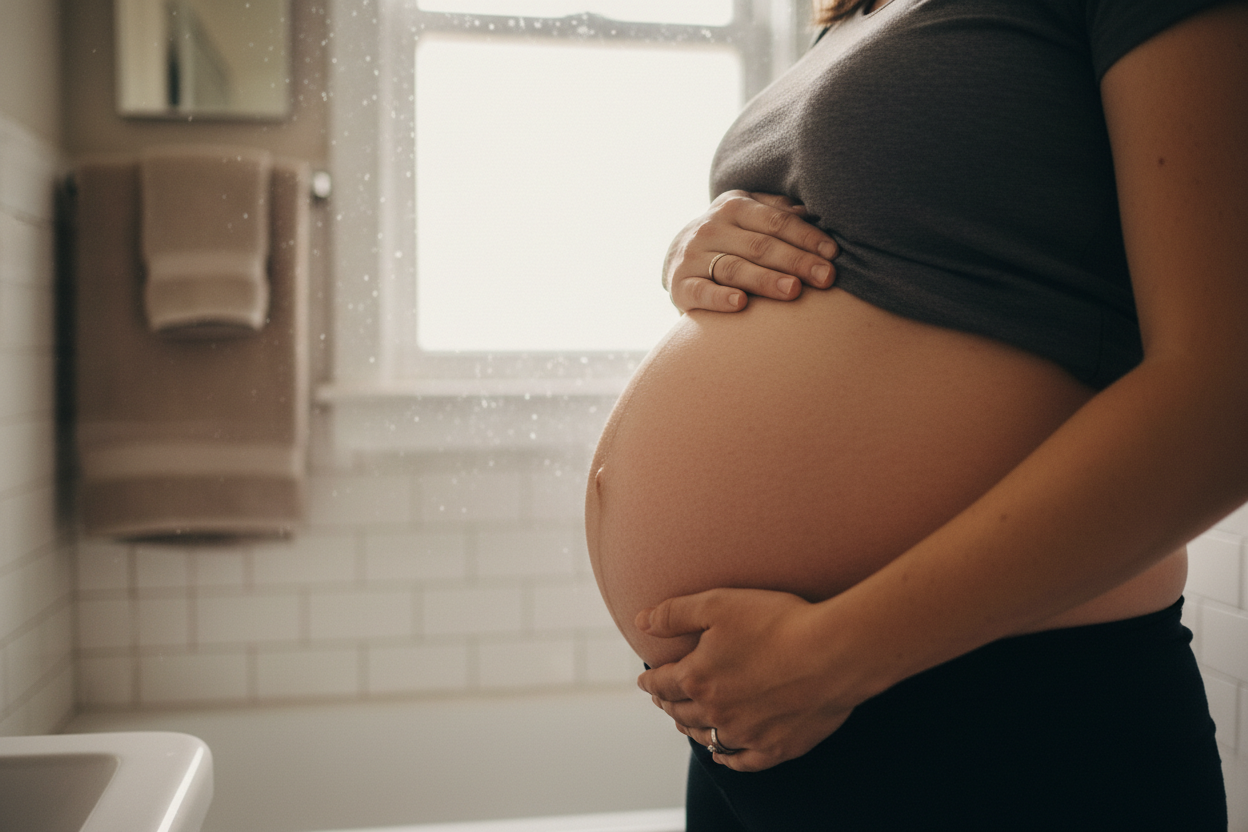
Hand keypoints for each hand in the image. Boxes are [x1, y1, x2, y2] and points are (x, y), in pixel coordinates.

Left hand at [635, 588, 857, 771]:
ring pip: (707, 737)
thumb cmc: (777, 622)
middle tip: (663, 700)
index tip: (644, 681)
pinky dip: (727, 759)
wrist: (833, 653)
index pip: (662, 684)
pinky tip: (723, 756)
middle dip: (668, 705)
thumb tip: (641, 622)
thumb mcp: (718, 604)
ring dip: (691, 729)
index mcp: (697, 678)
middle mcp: (716, 711)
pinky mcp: (776, 747)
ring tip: (686, 724)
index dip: (649, 682)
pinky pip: (743, 762)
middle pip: (681, 713)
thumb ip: (674, 613)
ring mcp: (746, 734)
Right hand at [663, 191, 839, 312]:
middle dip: (796, 261)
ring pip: (735, 268)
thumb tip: (817, 214)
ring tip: (793, 291)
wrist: (676, 258)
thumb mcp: (750, 216)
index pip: (776, 221)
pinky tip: (741, 303)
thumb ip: (780, 212)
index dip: (806, 237)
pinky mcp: (680, 285)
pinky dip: (720, 298)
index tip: (833, 254)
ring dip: (765, 280)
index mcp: (735, 206)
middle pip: (760, 246)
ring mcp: (693, 256)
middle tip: (826, 277)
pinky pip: (701, 292)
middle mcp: (711, 228)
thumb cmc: (730, 237)